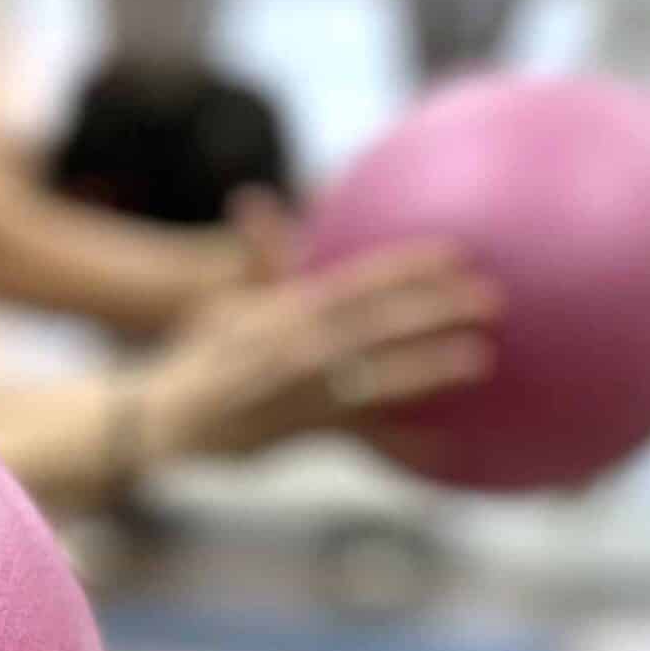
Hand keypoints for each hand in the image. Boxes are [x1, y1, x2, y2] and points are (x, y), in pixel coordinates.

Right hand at [134, 239, 498, 462]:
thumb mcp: (228, 305)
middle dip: (434, 311)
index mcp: (285, 313)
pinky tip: (449, 449)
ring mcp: (300, 395)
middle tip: (491, 299)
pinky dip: (403, 445)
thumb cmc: (198, 358)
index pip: (356, 284)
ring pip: (374, 379)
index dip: (405, 268)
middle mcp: (296, 351)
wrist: (158, 419)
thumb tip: (256, 200)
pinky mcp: (300, 434)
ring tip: (479, 361)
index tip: (455, 254)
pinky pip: (361, 439)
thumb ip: (261, 262)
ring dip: (428, 369)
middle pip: (377, 326)